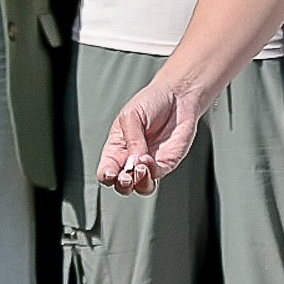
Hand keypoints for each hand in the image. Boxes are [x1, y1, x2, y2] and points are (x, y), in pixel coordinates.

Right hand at [97, 77, 207, 194]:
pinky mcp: (167, 162)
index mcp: (116, 149)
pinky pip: (158, 175)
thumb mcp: (131, 116)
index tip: (110, 173)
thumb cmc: (150, 103)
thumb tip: (134, 162)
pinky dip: (153, 172)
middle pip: (122, 185)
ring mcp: (150, 163)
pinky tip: (150, 160)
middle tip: (126, 175)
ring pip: (141, 187)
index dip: (105, 175)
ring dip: (139, 182)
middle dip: (122, 184)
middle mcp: (131, 159)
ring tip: (140, 168)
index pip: (106, 170)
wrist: (178, 97)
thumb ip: (132, 140)